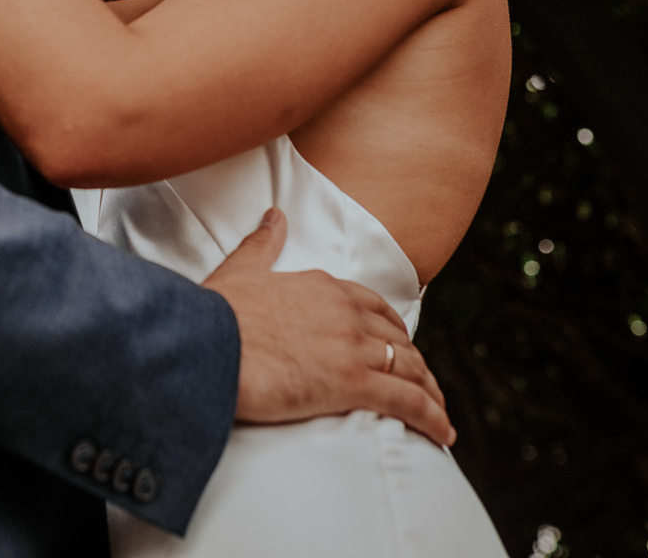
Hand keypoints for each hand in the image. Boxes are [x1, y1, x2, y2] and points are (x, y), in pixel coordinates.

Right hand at [203, 208, 455, 445]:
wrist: (205, 345)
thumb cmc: (215, 314)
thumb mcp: (242, 269)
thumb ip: (263, 243)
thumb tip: (275, 214)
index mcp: (323, 286)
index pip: (374, 307)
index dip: (393, 330)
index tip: (398, 347)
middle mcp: (347, 312)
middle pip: (399, 340)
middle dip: (416, 364)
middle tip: (425, 387)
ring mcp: (353, 347)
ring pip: (411, 370)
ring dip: (431, 393)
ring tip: (439, 416)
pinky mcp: (353, 384)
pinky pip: (408, 402)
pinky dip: (432, 417)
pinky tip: (443, 433)